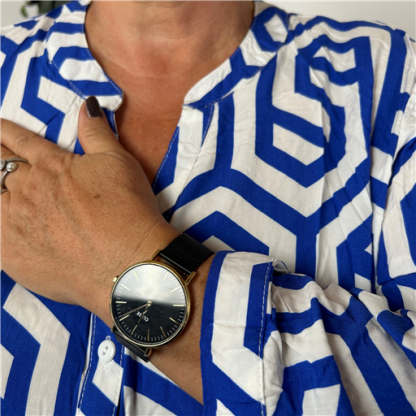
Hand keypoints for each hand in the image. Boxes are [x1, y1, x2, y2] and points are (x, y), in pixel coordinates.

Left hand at [0, 97, 211, 402]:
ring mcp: (14, 225)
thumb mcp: (119, 162)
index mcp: (51, 166)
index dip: (4, 129)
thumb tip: (86, 105)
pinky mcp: (11, 257)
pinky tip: (0, 221)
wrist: (127, 264)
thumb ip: (97, 133)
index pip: (19, 140)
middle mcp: (26, 191)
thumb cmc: (129, 210)